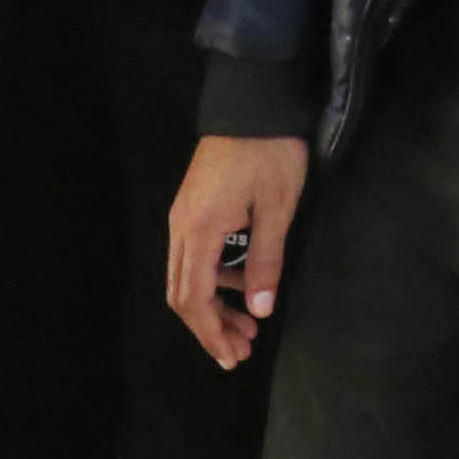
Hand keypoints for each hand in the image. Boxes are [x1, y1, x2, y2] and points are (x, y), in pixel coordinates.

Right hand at [166, 130, 310, 365]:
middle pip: (181, 294)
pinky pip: (192, 257)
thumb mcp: (277, 209)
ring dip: (213, 306)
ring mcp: (182, 217)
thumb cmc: (269, 153)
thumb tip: (260, 310)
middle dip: (209, 327)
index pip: (193, 299)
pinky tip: (243, 285)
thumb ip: (266, 262)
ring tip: (249, 324)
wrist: (251, 101)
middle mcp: (181, 229)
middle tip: (242, 350)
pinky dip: (213, 281)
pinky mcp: (190, 208)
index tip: (232, 356)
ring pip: (185, 277)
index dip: (210, 333)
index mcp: (200, 231)